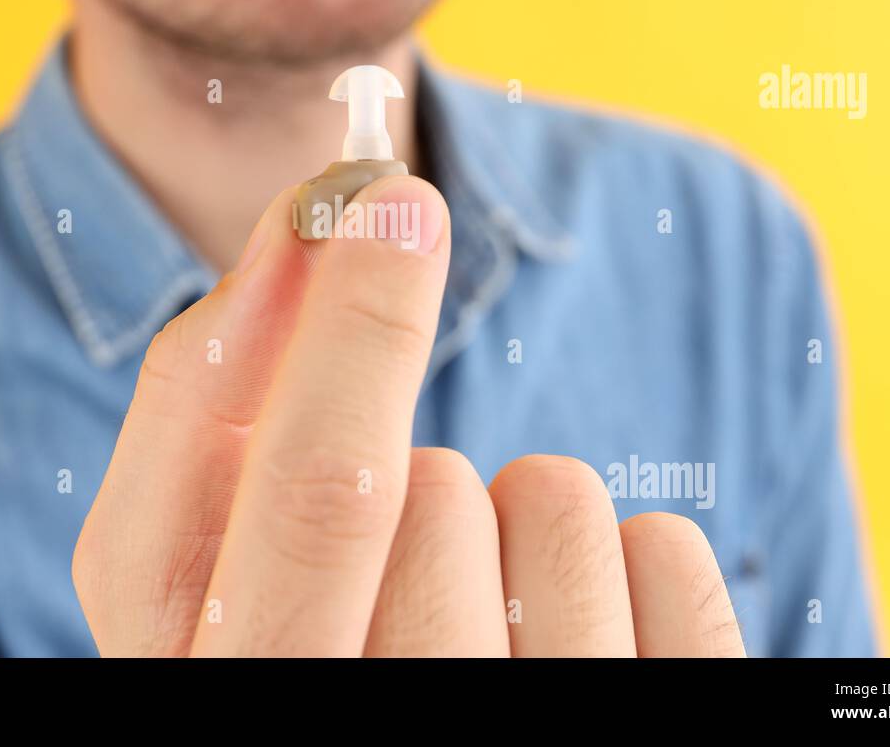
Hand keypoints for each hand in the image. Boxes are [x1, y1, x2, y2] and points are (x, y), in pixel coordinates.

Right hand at [72, 176, 743, 655]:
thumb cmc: (319, 639)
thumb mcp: (232, 580)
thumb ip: (229, 438)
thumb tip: (300, 238)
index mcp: (237, 685)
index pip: (298, 489)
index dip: (331, 328)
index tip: (374, 195)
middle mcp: (369, 716)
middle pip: (390, 481)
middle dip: (379, 346)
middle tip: (398, 251)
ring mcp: (512, 723)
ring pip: (535, 495)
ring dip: (504, 500)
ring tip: (479, 586)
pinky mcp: (648, 716)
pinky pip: (661, 548)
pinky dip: (623, 549)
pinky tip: (578, 611)